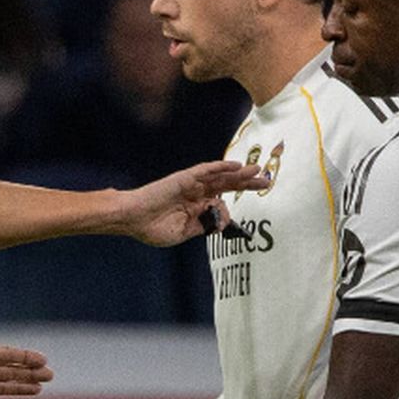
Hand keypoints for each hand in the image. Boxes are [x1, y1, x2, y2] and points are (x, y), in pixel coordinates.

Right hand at [120, 161, 269, 245]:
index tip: (236, 219)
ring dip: (239, 173)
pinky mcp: (184, 178)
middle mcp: (197, 193)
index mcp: (196, 207)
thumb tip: (224, 218)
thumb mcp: (185, 232)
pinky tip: (236, 166)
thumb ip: (205, 225)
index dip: (233, 207)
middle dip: (247, 183)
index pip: (222, 202)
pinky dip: (221, 167)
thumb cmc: (153, 227)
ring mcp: (191, 184)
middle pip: (227, 186)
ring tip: (257, 169)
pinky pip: (206, 170)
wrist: (133, 220)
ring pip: (220, 176)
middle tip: (265, 182)